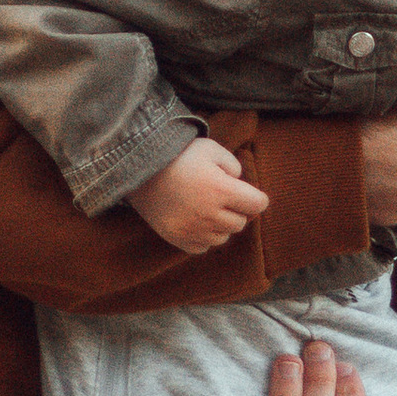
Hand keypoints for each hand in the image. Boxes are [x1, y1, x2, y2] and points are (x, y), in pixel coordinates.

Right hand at [134, 136, 268, 251]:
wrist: (138, 169)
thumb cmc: (178, 156)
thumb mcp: (210, 148)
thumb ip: (234, 165)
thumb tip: (240, 183)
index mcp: (220, 189)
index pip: (258, 204)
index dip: (255, 197)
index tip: (245, 192)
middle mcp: (209, 214)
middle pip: (241, 222)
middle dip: (236, 210)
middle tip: (221, 197)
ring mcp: (192, 229)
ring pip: (223, 237)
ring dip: (220, 225)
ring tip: (205, 207)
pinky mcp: (177, 239)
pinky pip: (203, 247)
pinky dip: (203, 237)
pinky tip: (194, 220)